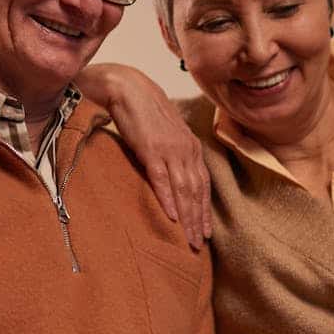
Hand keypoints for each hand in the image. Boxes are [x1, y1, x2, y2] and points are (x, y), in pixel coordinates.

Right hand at [77, 63, 210, 247]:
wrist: (127, 87)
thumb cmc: (143, 111)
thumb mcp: (164, 135)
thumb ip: (171, 154)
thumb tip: (171, 176)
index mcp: (190, 147)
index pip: (203, 185)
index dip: (204, 210)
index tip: (205, 232)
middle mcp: (185, 150)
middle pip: (196, 192)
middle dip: (197, 220)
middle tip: (198, 245)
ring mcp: (169, 149)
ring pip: (183, 190)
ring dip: (187, 217)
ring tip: (187, 239)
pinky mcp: (151, 149)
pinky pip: (162, 179)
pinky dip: (168, 199)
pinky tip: (171, 217)